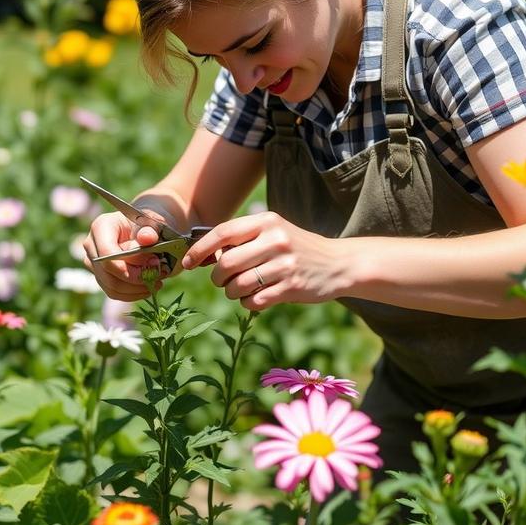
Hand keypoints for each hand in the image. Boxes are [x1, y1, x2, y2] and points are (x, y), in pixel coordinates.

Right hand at [83, 212, 164, 300]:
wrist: (146, 231)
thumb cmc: (148, 224)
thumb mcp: (153, 222)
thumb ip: (151, 230)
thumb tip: (147, 238)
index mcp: (101, 226)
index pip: (107, 253)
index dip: (127, 267)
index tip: (152, 269)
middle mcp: (92, 245)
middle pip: (108, 273)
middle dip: (136, 279)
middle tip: (160, 275)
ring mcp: (93, 263)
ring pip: (111, 286)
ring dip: (137, 289)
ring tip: (158, 282)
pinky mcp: (100, 276)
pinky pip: (114, 293)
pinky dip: (133, 294)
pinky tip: (149, 288)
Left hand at [180, 212, 348, 310]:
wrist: (338, 263)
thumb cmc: (295, 248)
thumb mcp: (273, 232)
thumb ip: (242, 239)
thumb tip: (202, 256)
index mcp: (267, 221)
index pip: (223, 232)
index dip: (200, 249)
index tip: (187, 262)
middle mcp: (275, 240)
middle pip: (226, 263)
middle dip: (216, 276)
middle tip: (220, 280)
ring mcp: (285, 264)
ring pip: (238, 285)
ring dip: (231, 292)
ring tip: (238, 290)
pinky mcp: (292, 287)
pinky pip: (254, 301)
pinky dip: (247, 303)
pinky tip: (254, 298)